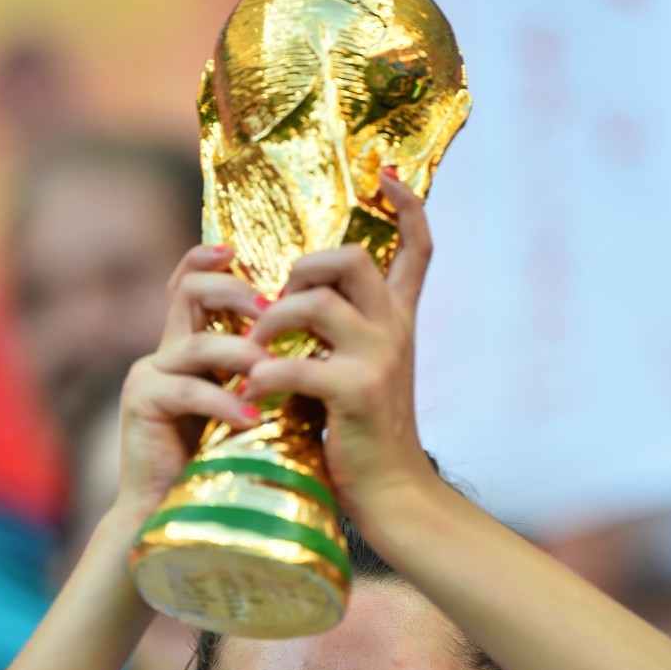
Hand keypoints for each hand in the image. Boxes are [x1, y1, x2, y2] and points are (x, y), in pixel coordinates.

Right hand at [112, 244, 267, 524]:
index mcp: (190, 345)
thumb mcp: (255, 402)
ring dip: (239, 352)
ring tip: (271, 369)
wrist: (178, 514)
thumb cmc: (227, 462)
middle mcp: (165, 352)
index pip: (194, 284)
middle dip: (232, 291)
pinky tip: (253, 418)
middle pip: (189, 292)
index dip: (212, 260)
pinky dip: (224, 403)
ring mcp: (148, 375)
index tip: (241, 251)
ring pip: (194, 341)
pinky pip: (188, 389)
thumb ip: (270, 369)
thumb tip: (327, 335)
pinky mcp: (141, 403)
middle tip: (270, 307)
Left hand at [243, 172, 437, 525]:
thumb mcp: (360, 375)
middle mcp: (395, 332)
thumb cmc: (364, 438)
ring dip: (272, 319)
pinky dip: (264, 374)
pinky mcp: (356, 392)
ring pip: (317, 301)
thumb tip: (291, 303)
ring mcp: (379, 360)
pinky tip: (252, 391)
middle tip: (279, 302)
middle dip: (303, 268)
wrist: (392, 495)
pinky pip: (296, 363)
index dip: (407, 207)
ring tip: (255, 350)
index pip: (418, 250)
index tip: (388, 174)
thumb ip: (340, 338)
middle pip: (352, 259)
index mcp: (399, 323)